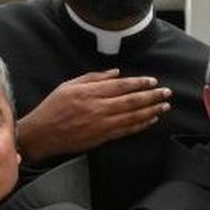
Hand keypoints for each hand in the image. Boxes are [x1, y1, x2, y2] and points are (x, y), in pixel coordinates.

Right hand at [15, 69, 171, 161]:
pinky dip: (141, 124)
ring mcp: (102, 124)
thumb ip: (93, 78)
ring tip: (165, 105)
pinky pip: (127, 130)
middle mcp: (98, 107)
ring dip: (152, 110)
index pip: (121, 86)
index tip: (152, 81)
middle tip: (167, 92)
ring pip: (133, 116)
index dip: (139, 83)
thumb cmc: (54, 107)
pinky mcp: (103, 137)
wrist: (43, 134)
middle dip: (152, 96)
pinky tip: (152, 119)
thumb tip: (116, 73)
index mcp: (89, 92)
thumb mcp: (69, 85)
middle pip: (132, 100)